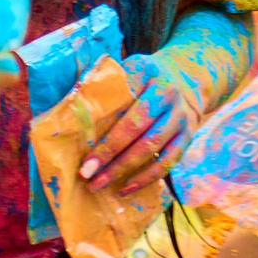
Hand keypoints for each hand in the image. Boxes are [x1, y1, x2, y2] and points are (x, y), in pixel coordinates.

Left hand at [82, 53, 203, 194]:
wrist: (187, 77)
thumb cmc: (144, 78)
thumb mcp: (128, 69)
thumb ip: (104, 84)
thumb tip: (70, 109)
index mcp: (147, 72)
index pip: (121, 101)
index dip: (100, 123)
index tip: (82, 144)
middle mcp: (167, 93)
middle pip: (136, 127)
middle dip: (109, 152)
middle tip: (86, 173)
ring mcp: (180, 116)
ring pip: (151, 147)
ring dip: (123, 169)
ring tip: (100, 183)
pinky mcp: (187, 136)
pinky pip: (168, 162)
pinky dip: (147, 178)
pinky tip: (126, 188)